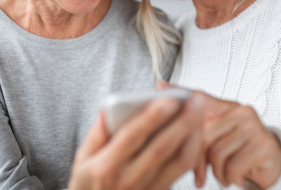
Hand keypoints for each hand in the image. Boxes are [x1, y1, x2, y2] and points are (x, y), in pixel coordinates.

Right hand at [68, 94, 204, 189]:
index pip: (132, 137)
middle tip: (195, 100)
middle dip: (182, 121)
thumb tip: (108, 111)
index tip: (168, 99)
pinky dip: (192, 148)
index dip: (152, 117)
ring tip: (199, 112)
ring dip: (193, 134)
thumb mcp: (81, 160)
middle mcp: (129, 180)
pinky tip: (195, 131)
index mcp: (106, 167)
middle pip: (162, 147)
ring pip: (179, 160)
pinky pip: (182, 170)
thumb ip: (96, 134)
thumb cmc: (90, 185)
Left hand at [159, 83, 280, 188]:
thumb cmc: (240, 153)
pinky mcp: (263, 144)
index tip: (160, 88)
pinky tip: (235, 177)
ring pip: (218, 152)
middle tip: (199, 175)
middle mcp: (242, 112)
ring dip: (217, 172)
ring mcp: (254, 126)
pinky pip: (233, 165)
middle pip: (206, 133)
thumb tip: (170, 128)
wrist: (273, 167)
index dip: (181, 93)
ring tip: (223, 175)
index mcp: (229, 108)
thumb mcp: (218, 141)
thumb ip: (200, 133)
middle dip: (198, 159)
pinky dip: (230, 178)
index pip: (202, 97)